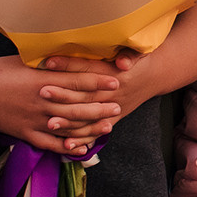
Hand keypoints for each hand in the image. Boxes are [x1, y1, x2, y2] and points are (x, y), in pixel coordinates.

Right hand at [0, 54, 120, 155]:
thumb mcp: (25, 60)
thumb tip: (70, 54)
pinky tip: (81, 148)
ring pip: (68, 126)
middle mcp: (41, 101)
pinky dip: (66, 146)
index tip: (116, 80)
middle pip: (77, 106)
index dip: (98, 81)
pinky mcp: (24, 133)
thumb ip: (48, 62)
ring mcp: (33, 120)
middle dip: (100, 107)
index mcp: (42, 80)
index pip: (77, 81)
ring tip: (108, 125)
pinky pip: (49, 143)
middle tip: (118, 106)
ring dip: (90, 127)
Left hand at [37, 51, 152, 143]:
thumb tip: (123, 62)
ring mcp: (112, 108)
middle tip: (42, 92)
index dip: (69, 65)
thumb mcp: (139, 52)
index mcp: (116, 74)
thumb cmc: (140, 60)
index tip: (48, 62)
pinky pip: (95, 132)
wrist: (154, 76)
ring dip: (69, 122)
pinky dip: (82, 139)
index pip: (88, 69)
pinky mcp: (112, 119)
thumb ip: (130, 54)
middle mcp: (113, 93)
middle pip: (85, 95)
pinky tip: (66, 145)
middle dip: (63, 95)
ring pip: (88, 117)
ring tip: (50, 123)